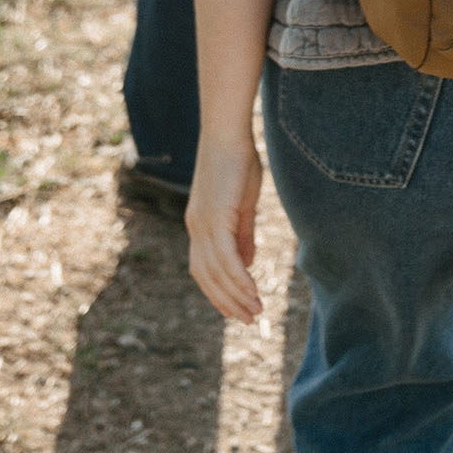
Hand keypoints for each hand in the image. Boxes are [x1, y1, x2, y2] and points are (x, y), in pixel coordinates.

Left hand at [187, 135, 263, 323]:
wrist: (228, 133)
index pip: (204, 269)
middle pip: (207, 277)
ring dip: (237, 295)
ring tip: (256, 312)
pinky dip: (238, 278)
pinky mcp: (215, 219)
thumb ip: (243, 234)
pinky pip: (226, 259)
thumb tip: (247, 263)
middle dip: (227, 302)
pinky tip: (252, 292)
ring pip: (217, 273)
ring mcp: (203, 224)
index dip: (218, 291)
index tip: (237, 309)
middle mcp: (196, 228)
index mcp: (200, 224)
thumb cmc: (237, 161)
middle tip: (249, 320)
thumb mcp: (242, 204)